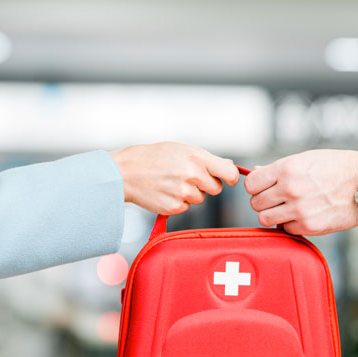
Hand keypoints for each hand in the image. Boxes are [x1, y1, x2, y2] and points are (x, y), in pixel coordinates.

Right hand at [110, 142, 238, 214]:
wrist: (127, 171)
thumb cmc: (155, 157)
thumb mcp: (182, 149)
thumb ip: (207, 159)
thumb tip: (230, 165)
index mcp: (197, 157)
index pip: (229, 173)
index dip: (230, 177)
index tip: (227, 179)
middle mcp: (192, 174)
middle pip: (216, 189)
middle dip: (206, 185)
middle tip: (188, 177)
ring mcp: (183, 192)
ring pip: (200, 199)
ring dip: (191, 194)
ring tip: (172, 182)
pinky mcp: (175, 207)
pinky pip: (186, 207)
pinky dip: (178, 202)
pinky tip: (165, 191)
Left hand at [245, 149, 357, 234]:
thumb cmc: (339, 167)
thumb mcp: (308, 158)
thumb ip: (280, 168)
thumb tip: (256, 173)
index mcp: (288, 168)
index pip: (251, 184)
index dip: (256, 186)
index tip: (264, 187)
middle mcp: (291, 189)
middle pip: (255, 203)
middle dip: (263, 201)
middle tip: (277, 199)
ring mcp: (300, 209)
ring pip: (266, 218)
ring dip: (274, 215)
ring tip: (287, 208)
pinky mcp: (310, 226)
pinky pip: (286, 229)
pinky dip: (291, 224)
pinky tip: (304, 215)